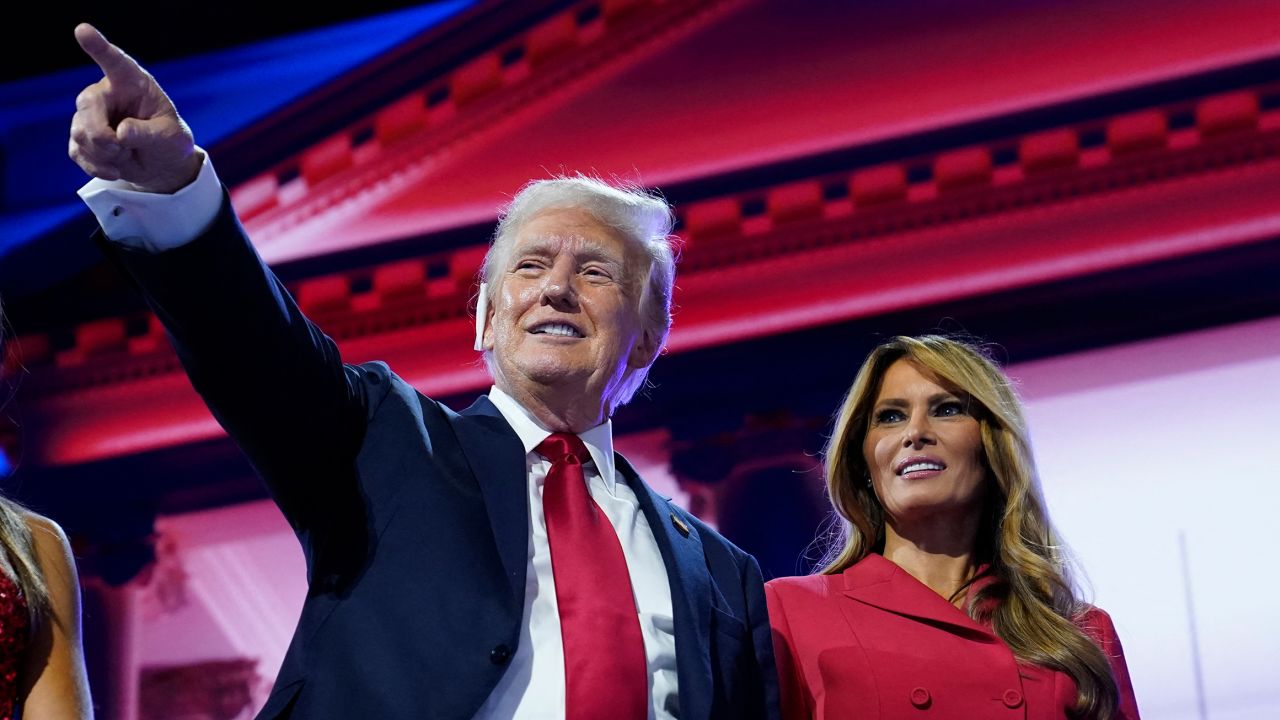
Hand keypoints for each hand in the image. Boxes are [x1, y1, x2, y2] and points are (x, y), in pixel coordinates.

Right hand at [68, 23, 200, 193]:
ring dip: (104, 153)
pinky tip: (115, 169)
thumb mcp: (170, 138)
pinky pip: (77, 151)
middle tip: (120, 149)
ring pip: (80, 132)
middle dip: (101, 134)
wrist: (162, 165)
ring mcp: (91, 115)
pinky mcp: (82, 137)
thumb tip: (120, 132)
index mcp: (133, 83)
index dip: (99, 47)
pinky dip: (96, 166)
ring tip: (126, 155)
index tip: (83, 31)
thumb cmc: (170, 142)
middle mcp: (108, 94)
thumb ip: (149, 133)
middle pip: (87, 105)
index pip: (115, 62)